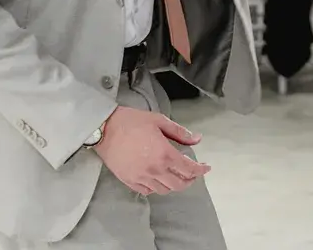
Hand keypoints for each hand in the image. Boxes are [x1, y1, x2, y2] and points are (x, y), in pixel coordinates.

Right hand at [95, 107, 210, 195]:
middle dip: (190, 179)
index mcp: (164, 154)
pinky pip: (148, 191)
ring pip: (164, 190)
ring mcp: (141, 178)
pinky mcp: (129, 181)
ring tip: (177, 176)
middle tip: (193, 172)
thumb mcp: (159, 121)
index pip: (189, 169)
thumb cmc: (133, 121)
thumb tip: (197, 139)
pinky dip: (157, 188)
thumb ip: (179, 132)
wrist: (105, 129)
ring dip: (174, 185)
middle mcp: (155, 170)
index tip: (207, 167)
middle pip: (179, 184)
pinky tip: (159, 179)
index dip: (201, 170)